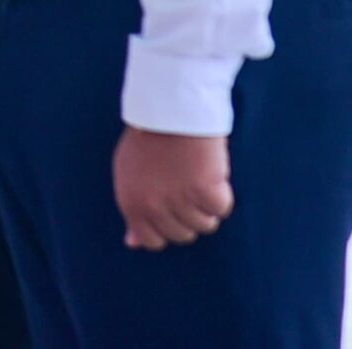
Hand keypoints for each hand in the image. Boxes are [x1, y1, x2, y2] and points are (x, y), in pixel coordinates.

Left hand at [113, 127, 232, 250]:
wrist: (170, 108)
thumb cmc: (150, 139)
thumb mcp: (129, 174)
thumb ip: (133, 210)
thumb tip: (133, 243)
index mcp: (130, 203)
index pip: (153, 241)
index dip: (167, 227)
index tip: (172, 208)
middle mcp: (153, 206)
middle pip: (183, 235)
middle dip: (188, 214)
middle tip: (185, 184)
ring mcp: (179, 199)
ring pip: (205, 224)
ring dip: (206, 203)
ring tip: (196, 174)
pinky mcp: (205, 189)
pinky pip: (222, 207)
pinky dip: (222, 192)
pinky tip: (210, 170)